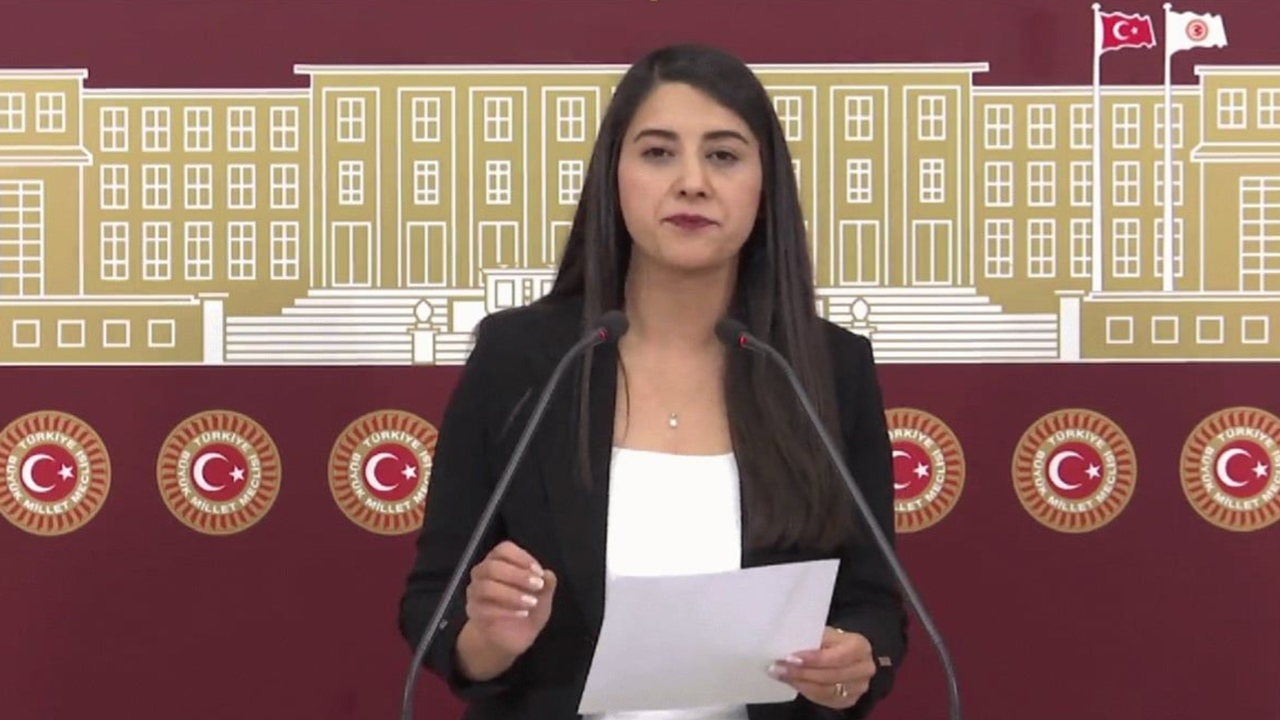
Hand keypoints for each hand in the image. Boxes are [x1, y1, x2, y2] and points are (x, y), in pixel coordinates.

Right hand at [462, 541, 557, 660]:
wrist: (511, 636)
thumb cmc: (526, 607)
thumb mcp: (543, 597)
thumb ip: (546, 585)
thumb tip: (548, 575)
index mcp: (500, 560)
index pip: (503, 549)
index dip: (522, 558)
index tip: (539, 571)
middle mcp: (483, 572)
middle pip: (493, 567)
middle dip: (518, 576)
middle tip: (537, 586)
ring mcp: (475, 592)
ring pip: (486, 587)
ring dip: (512, 594)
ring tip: (531, 603)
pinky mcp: (474, 612)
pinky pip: (484, 609)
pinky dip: (506, 612)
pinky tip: (522, 614)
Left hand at [768, 627, 875, 709]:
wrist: (846, 655)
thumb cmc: (833, 641)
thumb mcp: (826, 633)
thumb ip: (813, 638)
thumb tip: (787, 642)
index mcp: (860, 646)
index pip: (837, 656)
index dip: (815, 659)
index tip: (791, 658)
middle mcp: (865, 668)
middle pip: (831, 675)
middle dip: (802, 673)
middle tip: (779, 668)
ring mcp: (859, 687)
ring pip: (827, 690)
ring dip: (801, 683)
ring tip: (781, 675)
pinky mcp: (850, 700)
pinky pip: (826, 700)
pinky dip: (806, 691)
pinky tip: (793, 683)